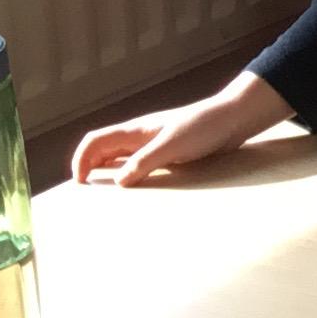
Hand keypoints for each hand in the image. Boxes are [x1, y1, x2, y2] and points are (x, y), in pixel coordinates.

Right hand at [70, 75, 291, 186]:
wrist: (236, 118)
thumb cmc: (205, 126)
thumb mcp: (172, 145)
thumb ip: (144, 162)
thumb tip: (118, 182)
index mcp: (135, 131)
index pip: (95, 141)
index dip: (81, 160)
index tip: (80, 184)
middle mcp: (141, 137)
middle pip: (104, 151)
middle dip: (92, 170)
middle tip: (90, 196)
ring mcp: (155, 144)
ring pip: (122, 159)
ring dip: (112, 175)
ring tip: (109, 198)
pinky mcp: (170, 153)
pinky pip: (142, 166)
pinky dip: (133, 177)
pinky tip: (139, 191)